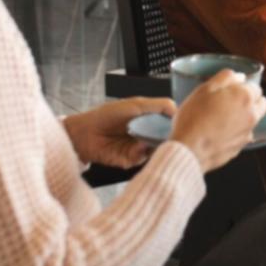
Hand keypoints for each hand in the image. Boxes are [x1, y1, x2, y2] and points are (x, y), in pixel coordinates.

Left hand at [63, 97, 177, 168]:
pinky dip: (141, 152)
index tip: (180, 123)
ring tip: (151, 138)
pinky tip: (138, 145)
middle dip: (167, 137)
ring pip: (156, 150)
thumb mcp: (136, 104)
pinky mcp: (130, 160)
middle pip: (165, 138)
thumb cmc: (107, 115)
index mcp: (149, 120)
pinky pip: (142, 158)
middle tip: (170, 135)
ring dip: (155, 145)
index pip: (169, 123)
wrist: (84, 132)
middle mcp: (146, 134)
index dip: (174, 124)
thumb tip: (177, 109)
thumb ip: (160, 105)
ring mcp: (138, 148)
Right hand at [168, 70, 265, 171]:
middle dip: (251, 100)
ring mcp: (247, 132)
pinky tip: (219, 132)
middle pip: (261, 103)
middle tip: (232, 102)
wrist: (188, 148)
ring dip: (244, 116)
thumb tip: (239, 77)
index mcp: (245, 97)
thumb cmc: (194, 118)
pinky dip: (236, 132)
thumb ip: (226, 78)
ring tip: (223, 118)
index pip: (255, 87)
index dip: (243, 87)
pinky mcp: (241, 147)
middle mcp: (251, 115)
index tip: (231, 90)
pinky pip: (243, 135)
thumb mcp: (205, 88)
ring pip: (254, 120)